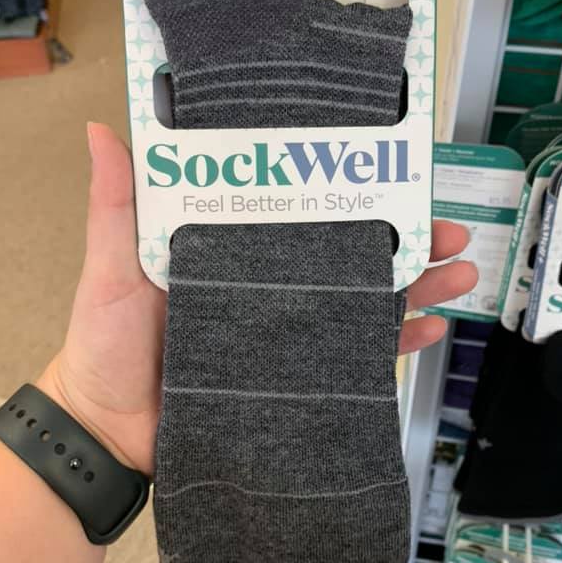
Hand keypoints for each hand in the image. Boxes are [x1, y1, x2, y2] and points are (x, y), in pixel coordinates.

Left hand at [39, 125, 476, 476]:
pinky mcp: (297, 374)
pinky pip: (356, 356)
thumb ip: (116, 206)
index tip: (390, 168)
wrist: (110, 434)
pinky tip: (430, 331)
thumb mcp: (111, 268)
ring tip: (459, 272)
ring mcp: (288, 328)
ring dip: (417, 284)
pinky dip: (396, 344)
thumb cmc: (105, 344)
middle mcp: (270, 280)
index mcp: (235, 244)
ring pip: (364, 298)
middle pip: (348, 248)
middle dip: (405, 235)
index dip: (349, 187)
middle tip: (448, 226)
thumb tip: (102, 129)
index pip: (303, 205)